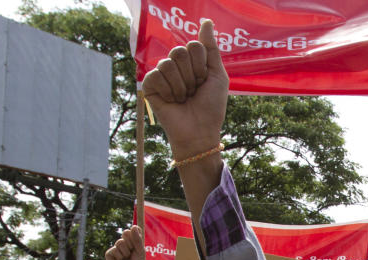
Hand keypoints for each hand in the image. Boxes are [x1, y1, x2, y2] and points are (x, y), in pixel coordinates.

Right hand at [105, 226, 146, 259]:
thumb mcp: (140, 251)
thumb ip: (137, 239)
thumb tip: (133, 226)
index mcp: (132, 241)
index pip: (133, 230)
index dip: (135, 233)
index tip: (138, 238)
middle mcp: (124, 243)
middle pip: (126, 233)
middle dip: (131, 243)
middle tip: (133, 253)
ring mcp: (116, 248)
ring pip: (120, 242)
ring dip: (126, 252)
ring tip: (127, 259)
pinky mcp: (109, 255)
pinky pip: (114, 250)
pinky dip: (119, 256)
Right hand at [141, 20, 228, 159]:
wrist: (199, 131)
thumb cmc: (211, 106)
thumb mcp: (217, 75)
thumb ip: (211, 48)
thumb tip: (206, 21)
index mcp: (191, 61)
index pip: (193, 46)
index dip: (202, 66)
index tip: (204, 81)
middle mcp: (175, 65)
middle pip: (179, 51)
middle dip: (192, 75)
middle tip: (194, 91)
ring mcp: (161, 74)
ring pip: (168, 64)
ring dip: (181, 86)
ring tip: (184, 98)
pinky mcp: (149, 85)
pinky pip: (156, 76)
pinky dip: (169, 91)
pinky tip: (172, 101)